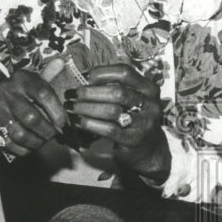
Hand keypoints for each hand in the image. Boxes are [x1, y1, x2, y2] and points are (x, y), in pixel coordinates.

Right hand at [0, 59, 67, 156]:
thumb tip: (61, 62)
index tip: (65, 124)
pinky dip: (23, 149)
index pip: (43, 94)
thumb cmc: (22, 93)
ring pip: (20, 133)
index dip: (57, 112)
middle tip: (54, 136)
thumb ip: (49, 75)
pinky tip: (30, 147)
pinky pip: (8, 142)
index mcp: (21, 78)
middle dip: (47, 131)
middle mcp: (6, 91)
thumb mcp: (33, 81)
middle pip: (32, 118)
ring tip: (43, 142)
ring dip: (36, 142)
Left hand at [69, 64, 169, 181]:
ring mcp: (143, 123)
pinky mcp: (132, 139)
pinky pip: (108, 129)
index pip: (124, 72)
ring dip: (86, 108)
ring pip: (111, 111)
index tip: (85, 77)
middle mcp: (150, 104)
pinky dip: (89, 124)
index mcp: (149, 88)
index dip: (102, 73)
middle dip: (90, 92)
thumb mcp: (132, 99)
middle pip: (117, 92)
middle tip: (73, 94)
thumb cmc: (133, 118)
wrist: (148, 148)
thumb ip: (115, 87)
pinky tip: (78, 121)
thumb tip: (84, 79)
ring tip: (71, 107)